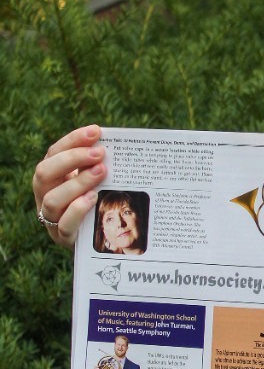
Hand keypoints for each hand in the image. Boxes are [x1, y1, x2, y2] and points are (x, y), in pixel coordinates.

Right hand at [33, 124, 104, 247]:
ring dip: (77, 183)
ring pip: (52, 199)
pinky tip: (93, 198)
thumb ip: (96, 163)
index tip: (96, 131)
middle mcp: (43, 194)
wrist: (94, 236)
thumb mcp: (93, 179)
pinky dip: (77, 210)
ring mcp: (50, 218)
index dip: (73, 140)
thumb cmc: (95, 199)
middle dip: (73, 159)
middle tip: (100, 153)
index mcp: (49, 175)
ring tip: (101, 172)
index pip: (54, 152)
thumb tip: (114, 143)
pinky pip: (64, 225)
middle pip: (44, 172)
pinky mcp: (61, 237)